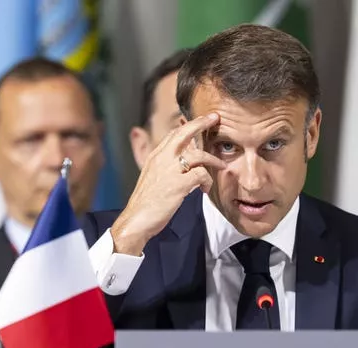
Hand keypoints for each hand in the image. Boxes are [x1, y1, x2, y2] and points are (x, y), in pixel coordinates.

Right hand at [111, 113, 224, 254]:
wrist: (136, 219)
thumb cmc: (147, 202)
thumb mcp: (153, 177)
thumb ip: (166, 165)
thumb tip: (182, 159)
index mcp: (155, 156)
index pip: (174, 134)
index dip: (189, 125)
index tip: (202, 120)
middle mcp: (162, 158)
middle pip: (184, 133)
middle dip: (201, 123)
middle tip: (215, 118)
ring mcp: (170, 170)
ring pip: (198, 156)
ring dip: (213, 161)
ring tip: (221, 166)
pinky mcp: (179, 185)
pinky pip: (202, 175)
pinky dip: (207, 181)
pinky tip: (205, 190)